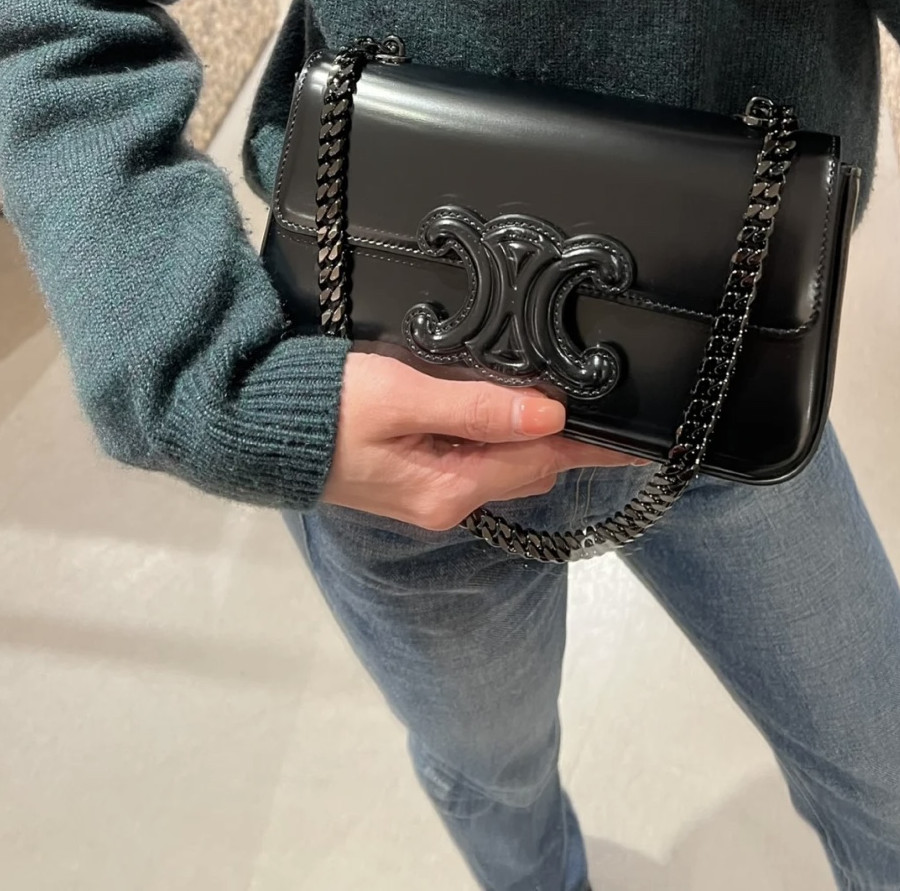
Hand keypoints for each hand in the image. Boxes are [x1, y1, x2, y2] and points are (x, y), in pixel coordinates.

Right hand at [322, 352, 648, 529]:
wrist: (259, 428)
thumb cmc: (325, 409)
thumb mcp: (403, 398)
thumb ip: (476, 408)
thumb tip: (548, 415)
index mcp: (450, 487)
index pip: (543, 461)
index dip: (594, 445)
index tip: (641, 439)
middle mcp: (448, 501)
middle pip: (530, 466)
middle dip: (570, 438)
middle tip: (609, 400)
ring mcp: (431, 494)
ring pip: (506, 463)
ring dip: (538, 437)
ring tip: (573, 403)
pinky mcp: (416, 478)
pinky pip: (478, 459)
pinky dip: (503, 436)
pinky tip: (509, 412)